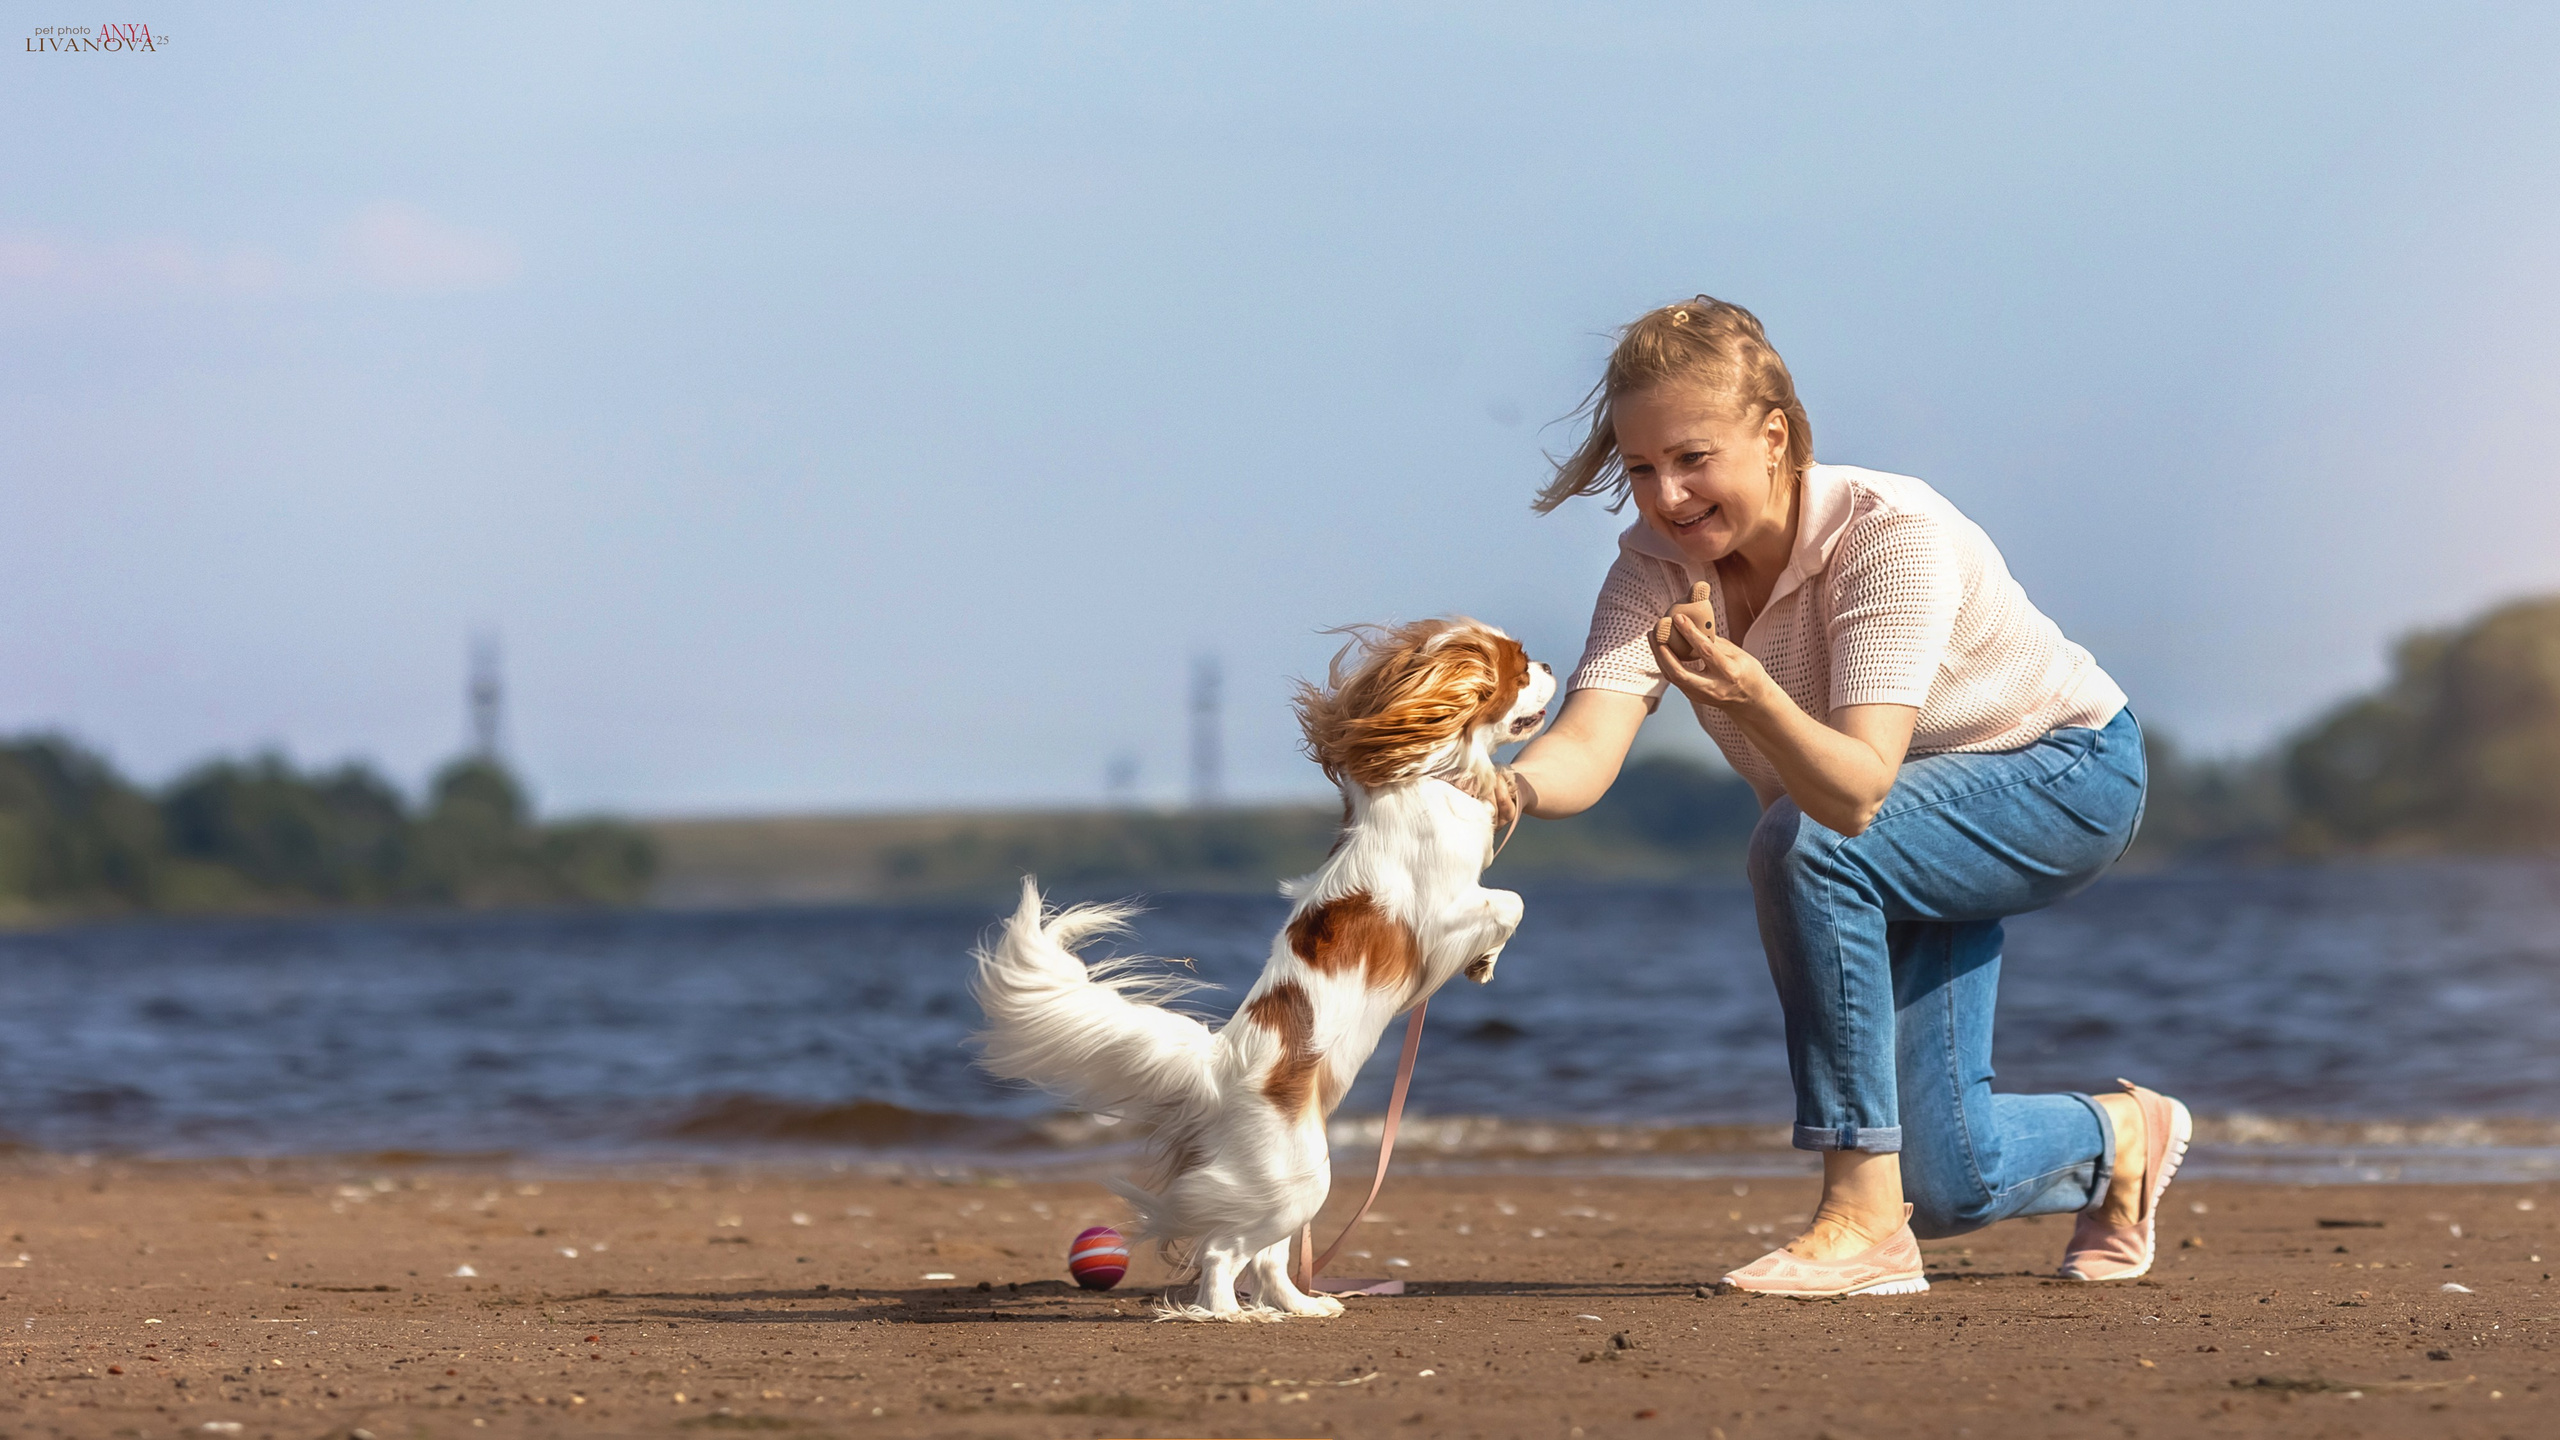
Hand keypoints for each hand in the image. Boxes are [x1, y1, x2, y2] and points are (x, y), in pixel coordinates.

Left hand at [1650, 580, 1770, 711]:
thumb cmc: (1747, 672)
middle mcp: (1714, 687)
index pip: (1706, 652)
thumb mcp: (1738, 654)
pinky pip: (1675, 679)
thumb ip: (1715, 642)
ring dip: (1659, 656)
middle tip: (1655, 632)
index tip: (1677, 618)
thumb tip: (1693, 625)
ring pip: (1673, 677)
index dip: (1690, 634)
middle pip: (1679, 672)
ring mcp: (1702, 696)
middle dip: (1663, 652)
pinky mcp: (1694, 697)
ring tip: (1653, 636)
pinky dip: (1666, 662)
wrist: (1751, 702)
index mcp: (1730, 673)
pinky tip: (1661, 648)